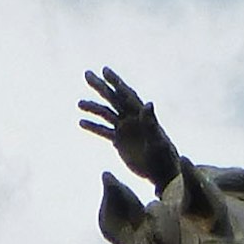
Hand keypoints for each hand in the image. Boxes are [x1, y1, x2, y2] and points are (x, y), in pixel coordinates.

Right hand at [76, 68, 181, 185]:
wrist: (161, 173)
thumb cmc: (164, 157)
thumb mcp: (158, 140)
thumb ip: (151, 123)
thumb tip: (148, 104)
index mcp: (141, 115)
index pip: (126, 94)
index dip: (116, 81)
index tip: (105, 70)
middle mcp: (131, 118)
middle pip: (113, 98)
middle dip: (100, 86)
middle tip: (87, 74)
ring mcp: (124, 129)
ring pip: (106, 114)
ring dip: (93, 108)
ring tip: (79, 103)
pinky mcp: (119, 141)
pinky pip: (104, 131)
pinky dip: (93, 127)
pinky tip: (81, 122)